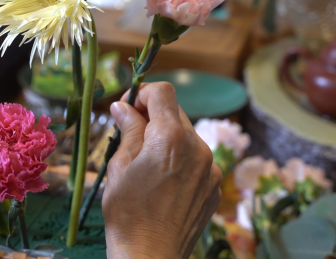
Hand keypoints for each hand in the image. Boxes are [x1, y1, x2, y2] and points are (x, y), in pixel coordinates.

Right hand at [103, 83, 221, 258]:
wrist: (150, 255)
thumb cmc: (127, 212)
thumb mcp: (119, 165)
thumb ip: (128, 130)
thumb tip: (122, 106)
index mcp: (170, 138)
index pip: (163, 93)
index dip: (143, 94)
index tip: (130, 109)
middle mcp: (198, 147)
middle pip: (176, 113)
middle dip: (154, 117)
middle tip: (132, 136)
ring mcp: (211, 168)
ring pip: (187, 137)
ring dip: (168, 140)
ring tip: (148, 165)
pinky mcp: (215, 186)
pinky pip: (198, 160)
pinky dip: (181, 161)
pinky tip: (164, 183)